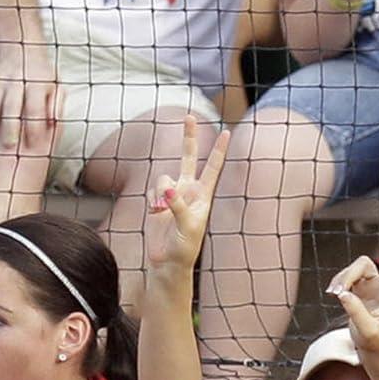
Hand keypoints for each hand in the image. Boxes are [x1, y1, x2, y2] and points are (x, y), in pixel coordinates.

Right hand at [0, 42, 62, 154]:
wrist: (24, 49)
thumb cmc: (43, 77)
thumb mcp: (55, 86)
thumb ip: (56, 105)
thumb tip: (54, 123)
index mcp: (37, 82)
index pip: (35, 106)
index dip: (34, 125)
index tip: (33, 143)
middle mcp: (17, 79)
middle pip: (12, 105)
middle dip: (10, 126)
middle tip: (10, 146)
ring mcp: (1, 80)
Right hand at [144, 116, 230, 275]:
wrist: (167, 263)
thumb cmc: (185, 248)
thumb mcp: (188, 227)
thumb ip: (179, 206)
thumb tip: (167, 189)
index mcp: (203, 195)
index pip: (213, 167)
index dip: (219, 150)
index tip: (227, 131)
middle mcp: (188, 190)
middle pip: (188, 157)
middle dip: (188, 137)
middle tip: (188, 116)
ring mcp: (171, 195)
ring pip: (163, 178)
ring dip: (161, 192)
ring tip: (162, 212)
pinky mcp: (156, 203)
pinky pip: (151, 191)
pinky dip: (152, 201)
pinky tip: (155, 214)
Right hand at [327, 225, 378, 354]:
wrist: (374, 345)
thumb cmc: (376, 340)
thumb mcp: (368, 332)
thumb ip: (356, 313)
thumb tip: (342, 294)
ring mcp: (373, 285)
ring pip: (360, 266)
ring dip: (346, 275)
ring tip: (334, 293)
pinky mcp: (360, 287)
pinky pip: (347, 276)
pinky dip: (338, 281)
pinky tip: (333, 292)